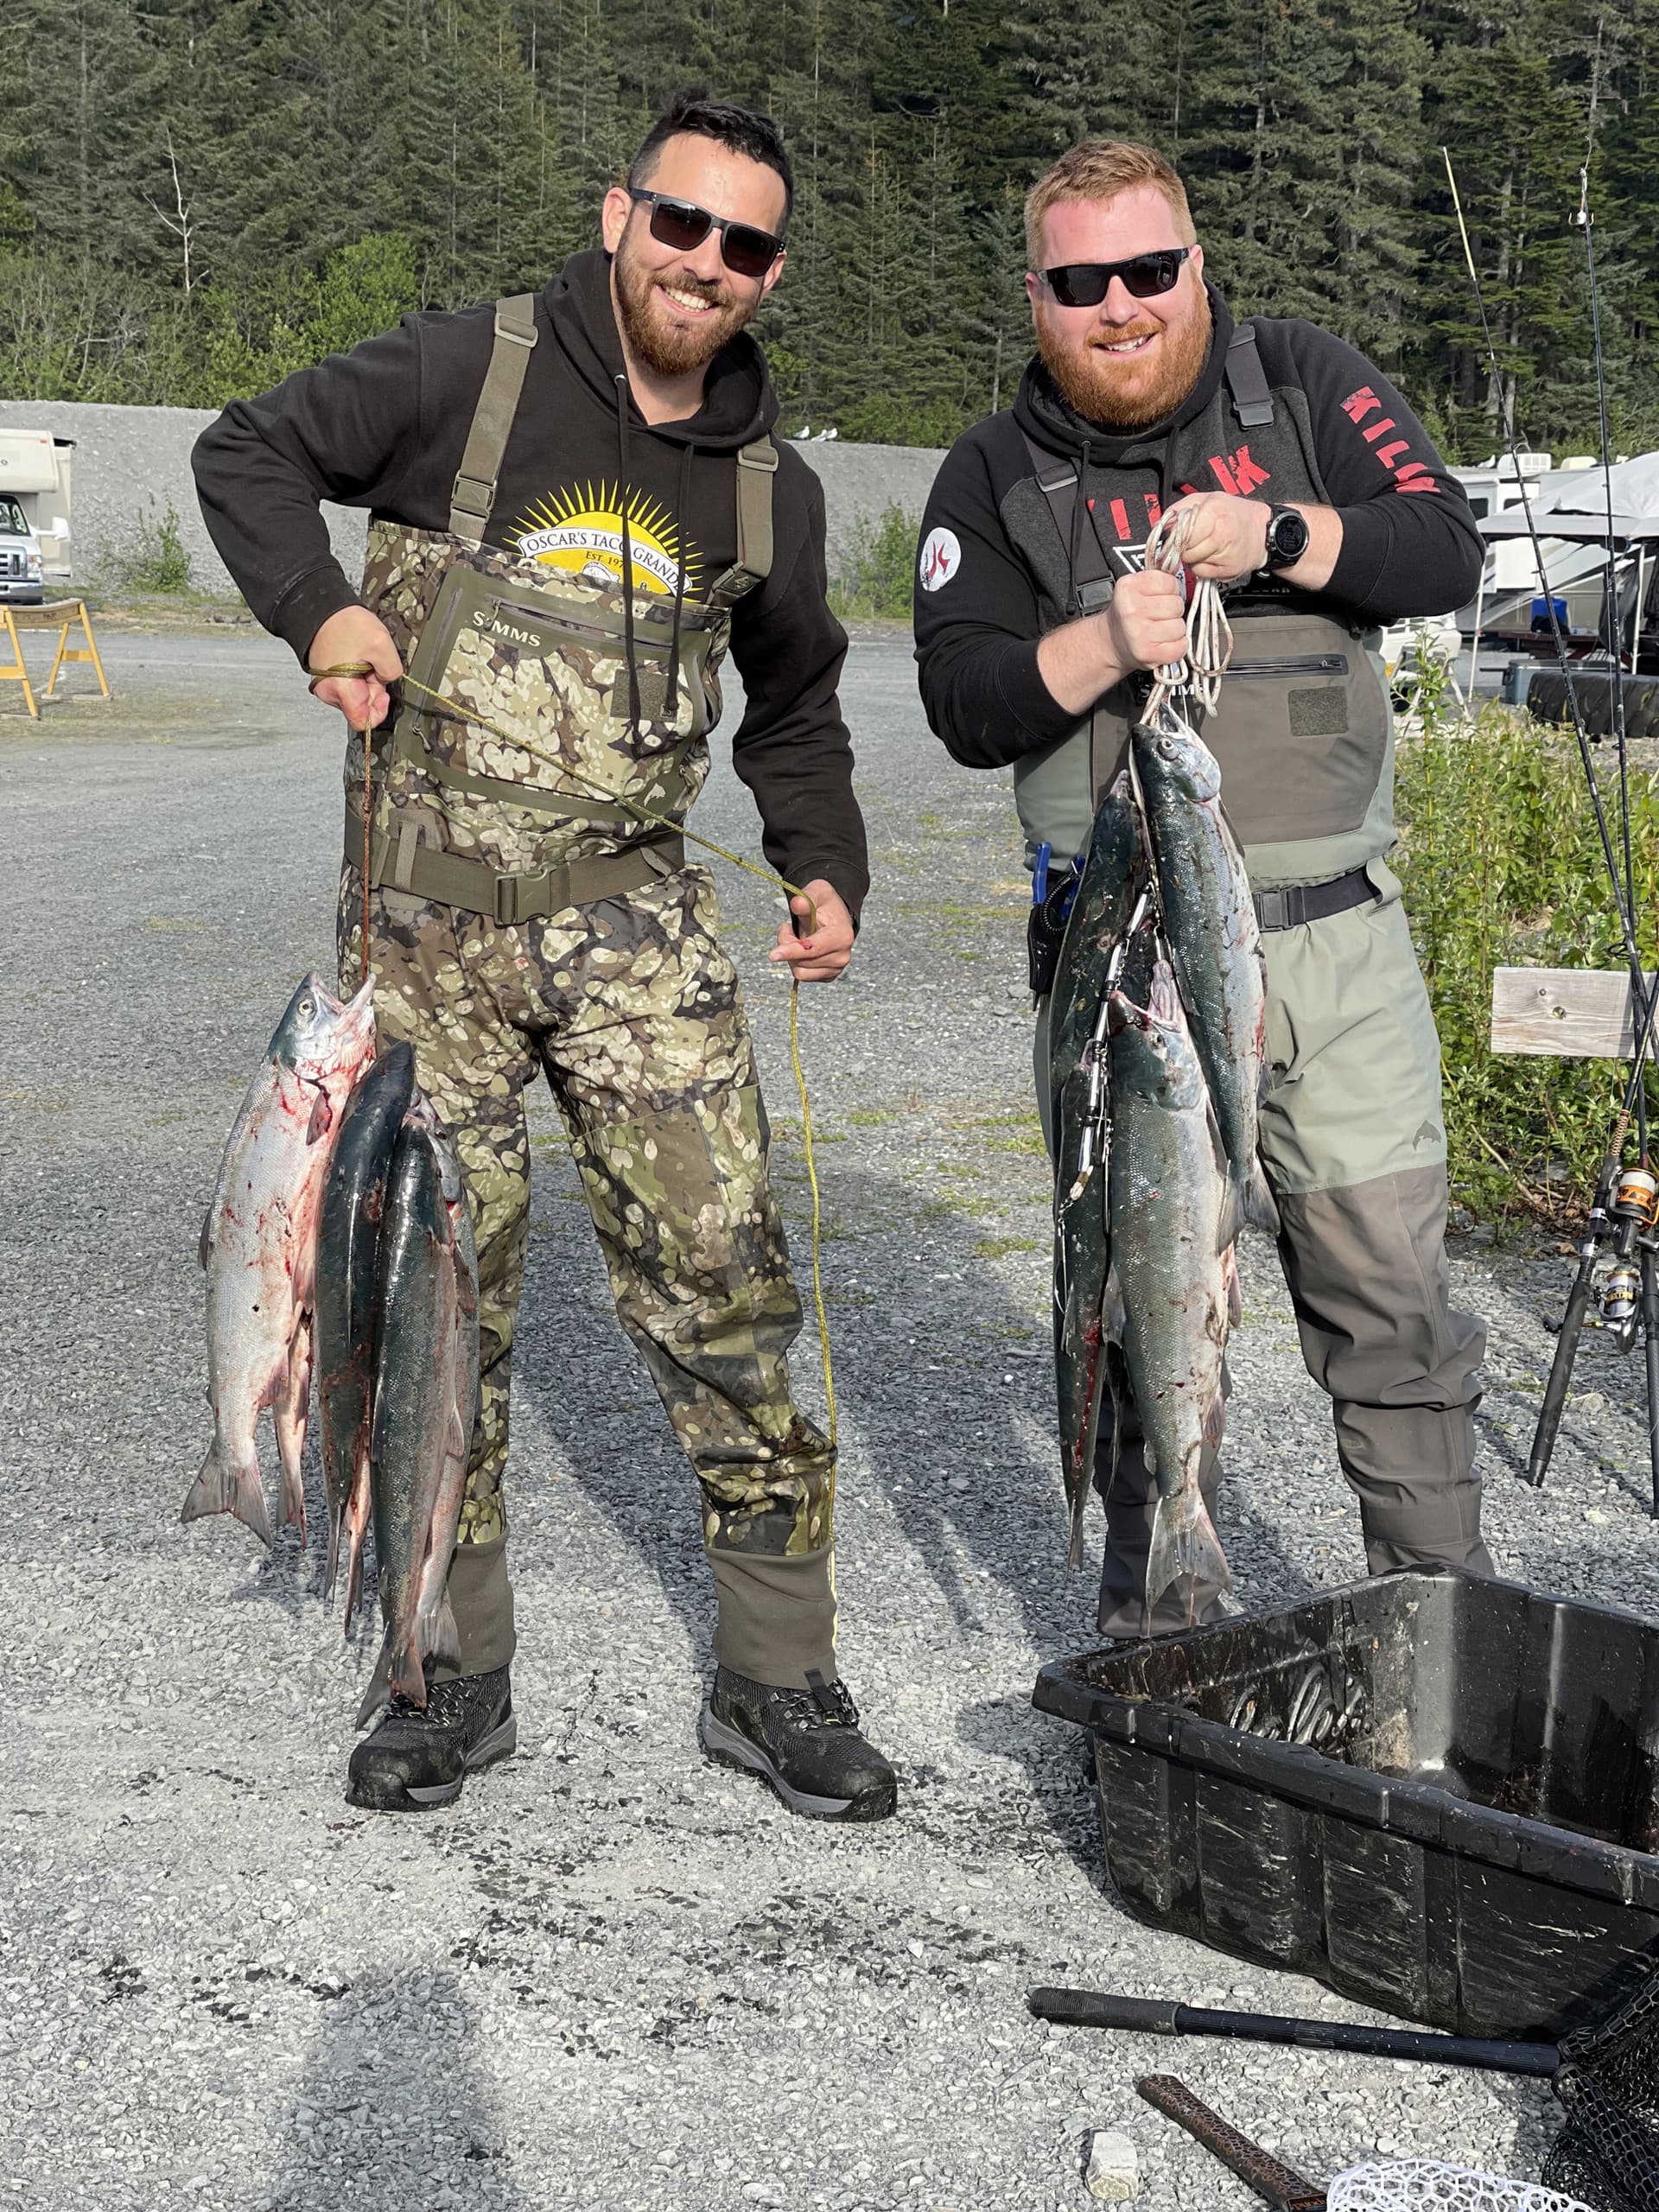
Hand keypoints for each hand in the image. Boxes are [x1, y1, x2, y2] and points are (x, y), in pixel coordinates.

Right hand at [307, 605, 402, 727]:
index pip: (362, 723)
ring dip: (367, 681)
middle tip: (374, 667)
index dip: (378, 712)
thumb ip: (392, 670)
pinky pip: (350, 684)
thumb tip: (387, 680)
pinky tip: (359, 658)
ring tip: (365, 659)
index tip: (384, 695)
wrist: (322, 608)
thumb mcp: (381, 644)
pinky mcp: (330, 677)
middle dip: (374, 690)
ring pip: (357, 695)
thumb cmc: (343, 624)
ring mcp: (328, 684)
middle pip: (361, 707)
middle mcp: (329, 691)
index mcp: (340, 689)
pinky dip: (359, 674)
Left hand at [769, 879, 853, 982]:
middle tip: (787, 928)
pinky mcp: (827, 976)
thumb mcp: (817, 892)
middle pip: (801, 961)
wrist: (835, 918)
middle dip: (787, 944)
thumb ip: (807, 897)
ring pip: (799, 971)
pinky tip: (801, 948)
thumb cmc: (827, 905)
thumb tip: (797, 903)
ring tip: (795, 937)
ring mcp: (835, 969)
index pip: (812, 949)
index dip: (791, 951)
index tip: (773, 955)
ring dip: (790, 955)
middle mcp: (841, 957)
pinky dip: (796, 962)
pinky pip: (802, 975)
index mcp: (841, 937)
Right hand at [1099, 566, 1189, 673]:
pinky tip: (1163, 643)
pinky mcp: (1147, 653)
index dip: (1170, 591)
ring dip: (1174, 630)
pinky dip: (1176, 647)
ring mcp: (1139, 633)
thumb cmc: (1128, 613)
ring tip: (1159, 631)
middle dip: (1173, 611)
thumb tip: (1182, 568)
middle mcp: (1132, 609)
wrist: (1111, 641)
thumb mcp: (1135, 587)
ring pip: (1180, 627)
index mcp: (1129, 587)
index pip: (1171, 583)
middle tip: (1159, 617)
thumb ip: (1157, 579)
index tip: (1160, 598)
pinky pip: (1179, 647)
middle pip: (1177, 605)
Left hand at [1161, 490, 1270, 581]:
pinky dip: (1202, 568)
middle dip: (1184, 548)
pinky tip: (1212, 557)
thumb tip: (1161, 525)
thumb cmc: (1233, 513)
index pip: (1182, 533)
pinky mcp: (1229, 570)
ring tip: (1205, 547)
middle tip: (1194, 541)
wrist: (1263, 532)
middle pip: (1185, 550)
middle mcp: (1222, 533)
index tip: (1179, 536)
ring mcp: (1226, 553)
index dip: (1177, 536)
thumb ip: (1181, 508)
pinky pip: (1202, 573)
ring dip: (1193, 558)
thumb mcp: (1206, 499)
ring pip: (1192, 563)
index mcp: (1214, 511)